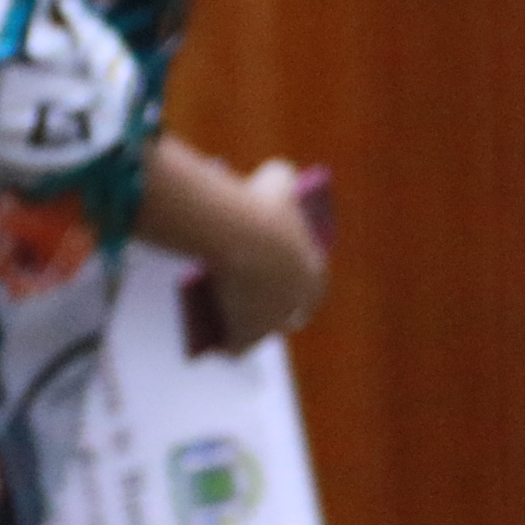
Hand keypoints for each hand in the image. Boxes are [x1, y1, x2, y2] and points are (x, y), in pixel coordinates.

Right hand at [205, 157, 328, 353]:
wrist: (238, 231)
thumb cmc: (258, 203)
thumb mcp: (278, 178)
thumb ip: (283, 179)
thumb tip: (279, 179)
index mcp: (314, 272)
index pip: (310, 287)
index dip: (294, 286)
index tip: (278, 285)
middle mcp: (299, 302)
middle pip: (286, 315)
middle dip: (271, 312)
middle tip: (248, 305)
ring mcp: (273, 322)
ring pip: (260, 332)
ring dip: (245, 329)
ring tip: (222, 321)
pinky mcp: (248, 334)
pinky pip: (237, 347)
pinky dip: (226, 346)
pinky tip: (210, 343)